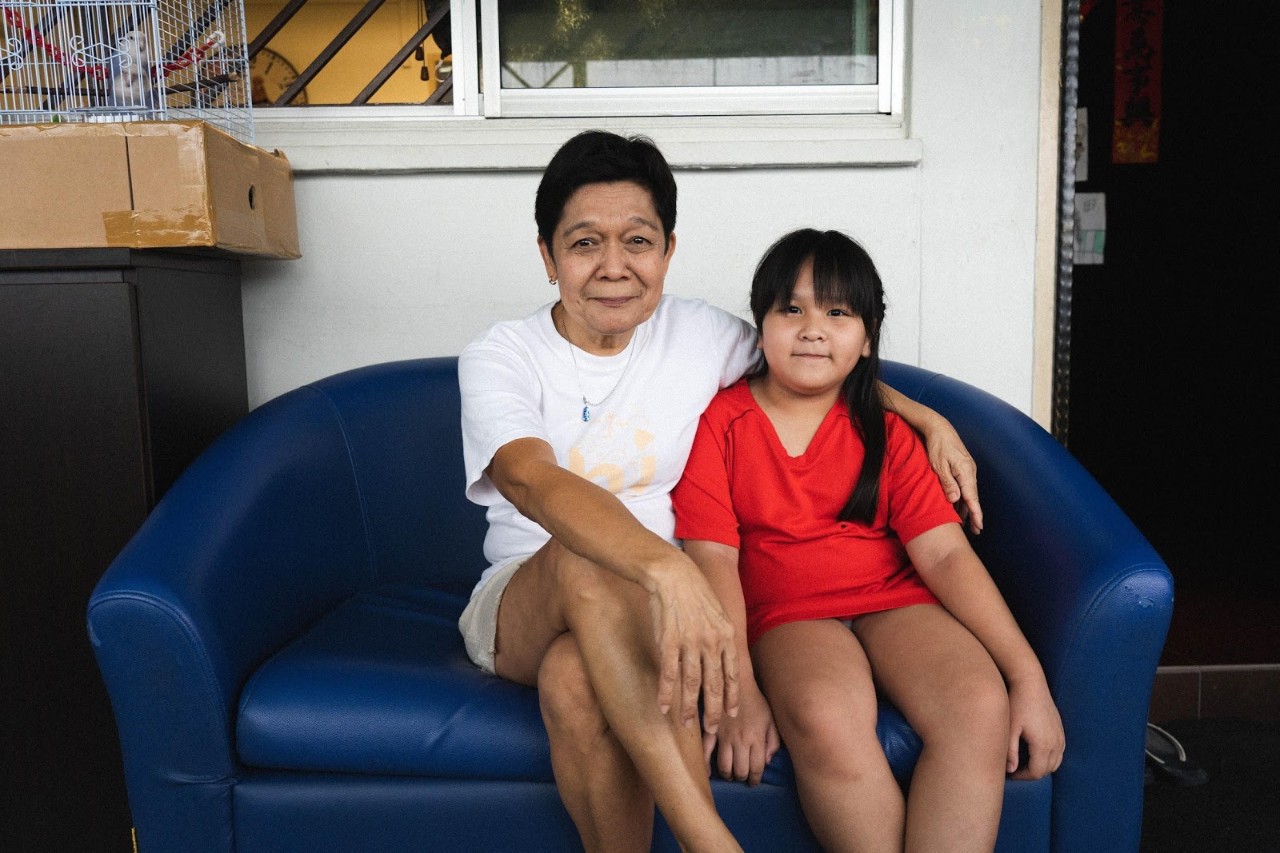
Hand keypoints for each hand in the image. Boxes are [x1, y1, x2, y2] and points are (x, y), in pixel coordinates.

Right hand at [647, 556, 740, 733]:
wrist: (674, 575)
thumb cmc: (695, 592)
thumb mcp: (718, 612)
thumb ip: (721, 636)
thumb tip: (723, 656)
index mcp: (725, 635)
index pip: (732, 673)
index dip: (732, 696)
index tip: (733, 714)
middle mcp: (710, 642)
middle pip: (714, 684)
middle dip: (715, 710)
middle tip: (713, 730)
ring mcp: (689, 642)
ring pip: (692, 683)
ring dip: (689, 707)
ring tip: (687, 724)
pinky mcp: (668, 641)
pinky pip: (668, 673)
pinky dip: (666, 692)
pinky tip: (664, 706)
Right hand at [703, 683, 778, 786]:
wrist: (736, 683)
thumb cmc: (756, 702)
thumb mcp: (771, 719)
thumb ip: (773, 742)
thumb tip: (767, 762)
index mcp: (756, 739)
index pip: (756, 768)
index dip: (755, 779)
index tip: (754, 782)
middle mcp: (740, 741)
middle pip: (740, 770)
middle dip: (742, 777)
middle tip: (742, 777)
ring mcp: (723, 737)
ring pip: (724, 766)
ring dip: (728, 774)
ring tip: (730, 774)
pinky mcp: (711, 731)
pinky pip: (705, 752)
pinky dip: (706, 765)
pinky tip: (708, 773)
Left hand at [922, 420, 982, 534]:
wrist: (939, 428)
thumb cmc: (937, 445)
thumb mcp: (939, 465)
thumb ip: (948, 482)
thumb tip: (956, 499)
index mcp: (965, 471)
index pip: (972, 497)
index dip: (975, 513)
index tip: (979, 525)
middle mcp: (970, 471)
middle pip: (973, 497)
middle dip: (974, 514)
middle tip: (975, 531)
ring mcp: (968, 469)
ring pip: (969, 492)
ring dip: (968, 507)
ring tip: (966, 523)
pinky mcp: (963, 467)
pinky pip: (965, 486)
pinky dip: (963, 497)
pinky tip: (958, 505)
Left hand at [1006, 677, 1064, 779]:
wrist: (1030, 682)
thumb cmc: (1018, 703)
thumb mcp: (1010, 728)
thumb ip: (1010, 751)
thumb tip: (1011, 770)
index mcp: (1044, 745)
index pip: (1037, 772)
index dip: (1023, 777)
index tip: (1010, 775)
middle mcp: (1056, 742)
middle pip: (1048, 770)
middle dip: (1032, 773)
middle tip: (1016, 771)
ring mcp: (1060, 735)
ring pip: (1056, 762)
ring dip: (1042, 766)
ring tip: (1024, 763)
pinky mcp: (1061, 728)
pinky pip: (1060, 751)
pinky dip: (1050, 757)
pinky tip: (1035, 752)